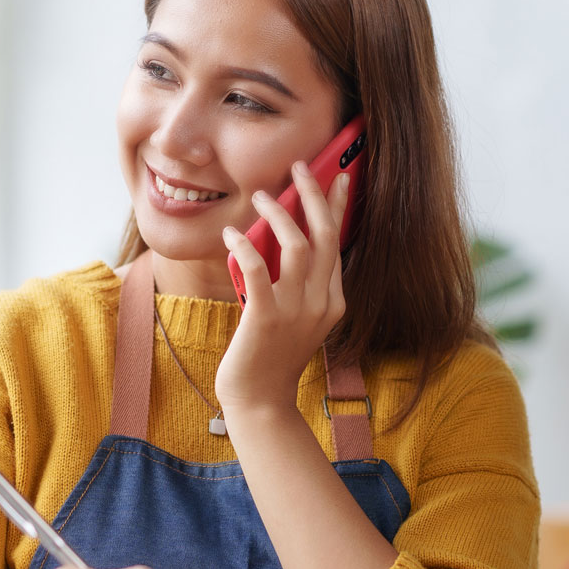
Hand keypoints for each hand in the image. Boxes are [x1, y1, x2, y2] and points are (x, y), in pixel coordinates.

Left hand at [214, 161, 349, 412]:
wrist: (259, 401)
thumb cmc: (271, 358)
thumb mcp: (297, 319)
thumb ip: (299, 286)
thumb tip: (284, 241)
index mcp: (333, 302)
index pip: (337, 243)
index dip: (337, 206)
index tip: (337, 177)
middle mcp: (321, 302)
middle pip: (325, 235)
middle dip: (314, 194)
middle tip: (299, 167)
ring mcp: (296, 310)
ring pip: (296, 244)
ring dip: (278, 214)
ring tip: (261, 196)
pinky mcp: (266, 317)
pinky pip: (258, 268)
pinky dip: (244, 245)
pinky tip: (230, 233)